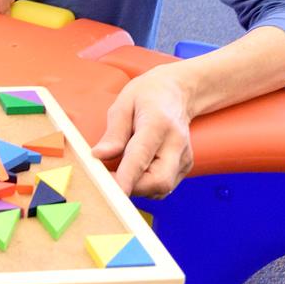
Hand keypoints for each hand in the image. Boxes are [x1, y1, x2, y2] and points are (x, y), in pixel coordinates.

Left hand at [91, 67, 193, 198]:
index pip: (141, 156)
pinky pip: (164, 187)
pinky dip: (146, 185)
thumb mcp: (123, 104)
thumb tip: (98, 156)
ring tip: (121, 169)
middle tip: (108, 179)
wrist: (176, 92)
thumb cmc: (147, 96)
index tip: (111, 191)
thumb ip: (113, 133)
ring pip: (162, 188)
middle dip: (132, 188)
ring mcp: (184, 157)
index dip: (126, 177)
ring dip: (138, 188)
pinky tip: (137, 169)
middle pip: (159, 181)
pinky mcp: (185, 166)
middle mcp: (176, 143)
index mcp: (158, 123)